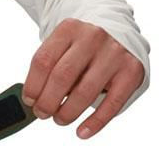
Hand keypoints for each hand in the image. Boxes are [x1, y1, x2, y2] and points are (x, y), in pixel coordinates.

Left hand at [21, 18, 144, 138]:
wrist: (118, 31)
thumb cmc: (83, 46)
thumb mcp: (64, 46)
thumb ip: (49, 68)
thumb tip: (34, 101)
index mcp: (69, 29)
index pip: (43, 61)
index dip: (33, 86)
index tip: (29, 101)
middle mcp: (93, 37)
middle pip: (62, 76)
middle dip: (48, 102)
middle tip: (43, 113)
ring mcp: (114, 54)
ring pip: (85, 92)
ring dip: (68, 112)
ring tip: (60, 119)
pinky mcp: (132, 71)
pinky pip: (112, 103)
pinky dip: (95, 122)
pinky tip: (82, 132)